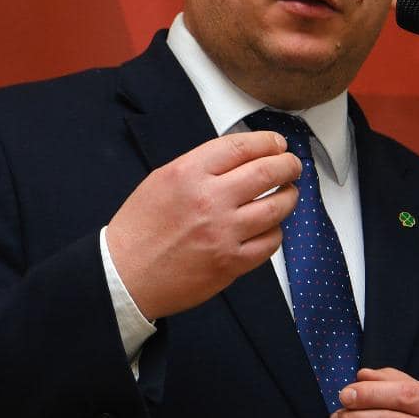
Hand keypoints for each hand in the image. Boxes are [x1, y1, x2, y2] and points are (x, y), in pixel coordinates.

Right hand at [106, 130, 299, 320]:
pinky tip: (268, 227)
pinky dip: (275, 231)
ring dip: (288, 197)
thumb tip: (241, 158)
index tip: (277, 144)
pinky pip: (270, 242)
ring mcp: (223, 233)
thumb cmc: (140, 229)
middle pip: (267, 172)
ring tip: (287, 194)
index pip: (241, 147)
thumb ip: (200, 167)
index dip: (267, 142)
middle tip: (292, 166)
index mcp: (188, 173)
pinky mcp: (231, 262)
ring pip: (276, 207)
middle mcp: (209, 200)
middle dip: (288, 165)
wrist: (126, 275)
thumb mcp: (161, 181)